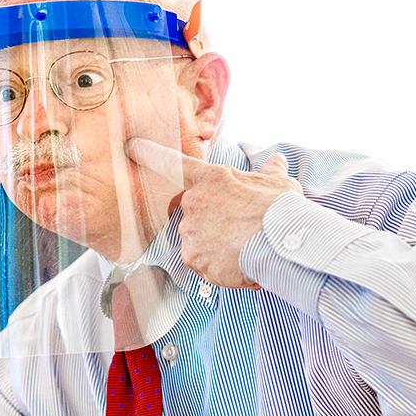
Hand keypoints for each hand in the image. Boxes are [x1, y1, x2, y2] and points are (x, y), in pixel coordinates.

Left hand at [125, 139, 302, 288]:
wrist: (283, 242)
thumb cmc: (281, 210)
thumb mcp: (278, 184)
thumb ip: (270, 172)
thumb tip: (275, 161)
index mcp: (211, 179)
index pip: (173, 163)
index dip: (150, 154)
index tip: (132, 147)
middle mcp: (193, 203)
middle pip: (193, 213)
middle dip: (212, 222)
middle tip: (237, 230)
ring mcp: (190, 231)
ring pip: (197, 240)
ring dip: (215, 246)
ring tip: (242, 248)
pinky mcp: (193, 258)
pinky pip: (201, 264)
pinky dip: (216, 267)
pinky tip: (236, 263)